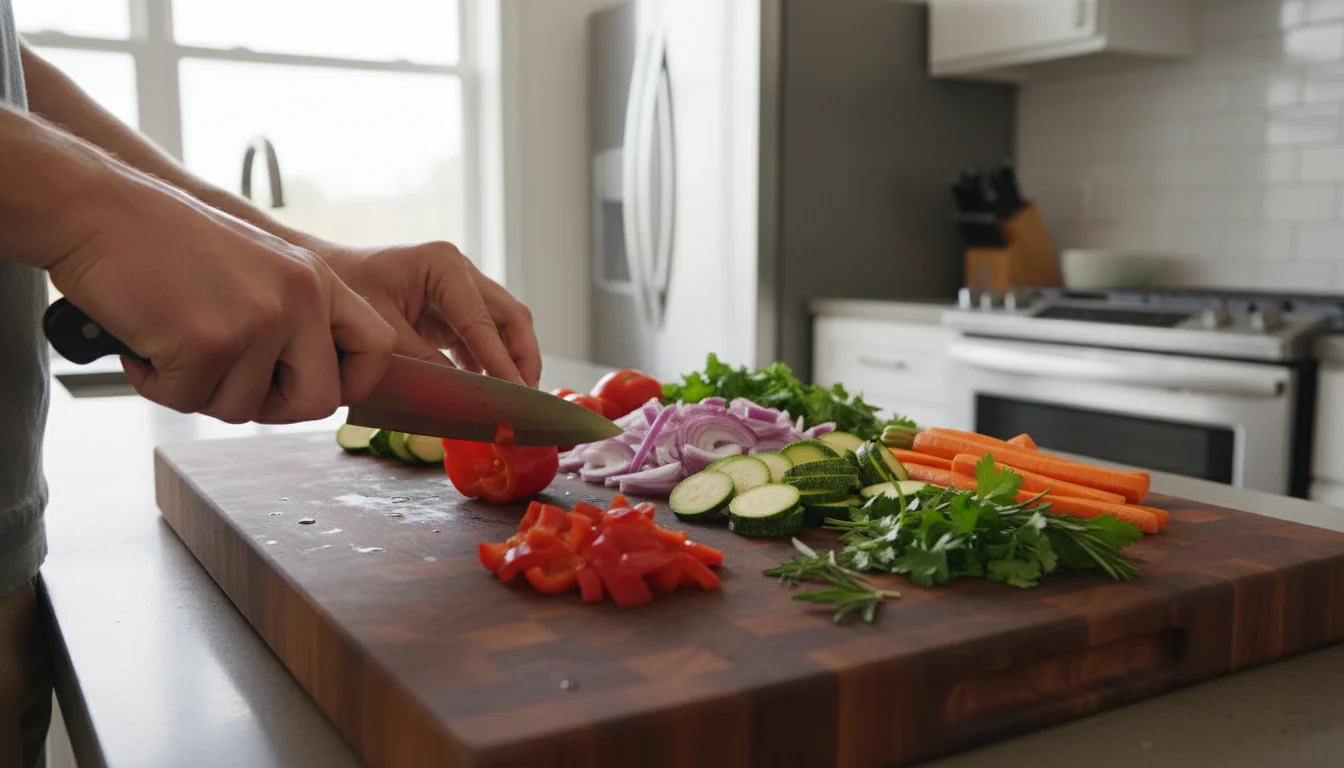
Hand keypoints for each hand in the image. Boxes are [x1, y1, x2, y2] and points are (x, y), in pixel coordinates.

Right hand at [46, 172, 396, 423]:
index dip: (348, 384)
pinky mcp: (209, 341)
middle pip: (318, 401)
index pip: (377, 349)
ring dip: (199, 390)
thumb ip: (292, 320)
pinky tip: (143, 345)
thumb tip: (304, 389)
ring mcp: (258, 320)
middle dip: (270, 407)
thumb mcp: (258, 269)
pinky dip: (157, 384)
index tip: (306, 386)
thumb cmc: (165, 243)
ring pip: (243, 409)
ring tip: (172, 343)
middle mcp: (300, 298)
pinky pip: (188, 400)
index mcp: (318, 281)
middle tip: (225, 382)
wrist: (98, 209)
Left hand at [318, 241, 541, 386]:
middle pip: (510, 317)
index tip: (516, 396)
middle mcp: (460, 271)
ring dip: (511, 361)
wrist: (318, 279)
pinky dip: (489, 362)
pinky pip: (483, 335)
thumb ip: (427, 363)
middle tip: (526, 400)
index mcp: (444, 266)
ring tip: (514, 400)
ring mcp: (459, 287)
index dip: (502, 363)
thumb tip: (464, 396)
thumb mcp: (384, 332)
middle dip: (522, 359)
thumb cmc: (344, 293)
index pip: (484, 323)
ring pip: (503, 326)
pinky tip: (488, 390)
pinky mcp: (452, 307)